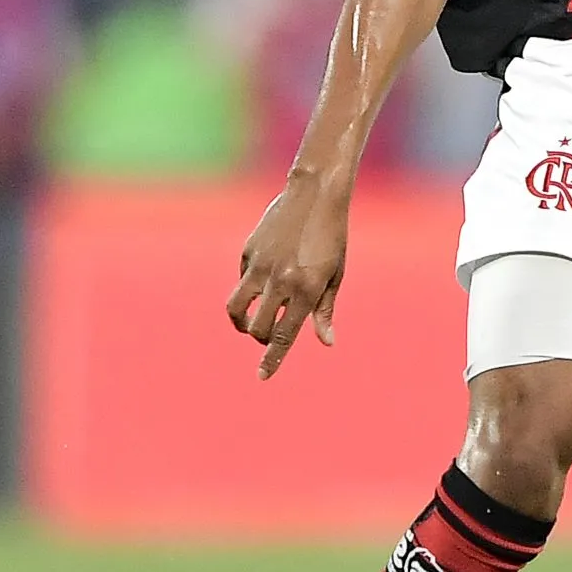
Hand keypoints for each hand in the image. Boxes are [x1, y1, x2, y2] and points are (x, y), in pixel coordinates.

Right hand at [224, 172, 351, 378]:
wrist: (315, 193)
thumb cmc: (332, 236)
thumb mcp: (334, 274)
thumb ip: (325, 310)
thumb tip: (326, 342)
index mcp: (306, 290)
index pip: (283, 336)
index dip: (272, 361)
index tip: (262, 377)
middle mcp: (281, 281)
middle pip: (257, 328)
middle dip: (260, 339)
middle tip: (269, 335)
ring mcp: (261, 266)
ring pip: (237, 308)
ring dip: (242, 321)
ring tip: (251, 321)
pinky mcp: (248, 251)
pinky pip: (242, 280)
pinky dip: (249, 288)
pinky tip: (263, 278)